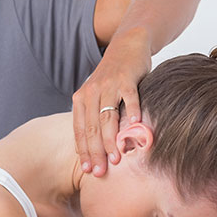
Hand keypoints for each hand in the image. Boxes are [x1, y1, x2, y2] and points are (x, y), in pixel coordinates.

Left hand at [72, 29, 151, 176]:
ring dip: (111, 139)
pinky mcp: (127, 78)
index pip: (81, 130)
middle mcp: (92, 92)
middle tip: (101, 172)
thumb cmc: (113, 76)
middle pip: (92, 127)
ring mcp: (109, 85)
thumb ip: (94, 117)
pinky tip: (135, 124)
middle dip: (96, 152)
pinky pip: (129, 97)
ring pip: (107, 116)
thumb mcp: (97, 95)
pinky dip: (132, 110)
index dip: (84, 151)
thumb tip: (93, 148)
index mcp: (82, 98)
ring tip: (116, 158)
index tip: (88, 170)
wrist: (127, 45)